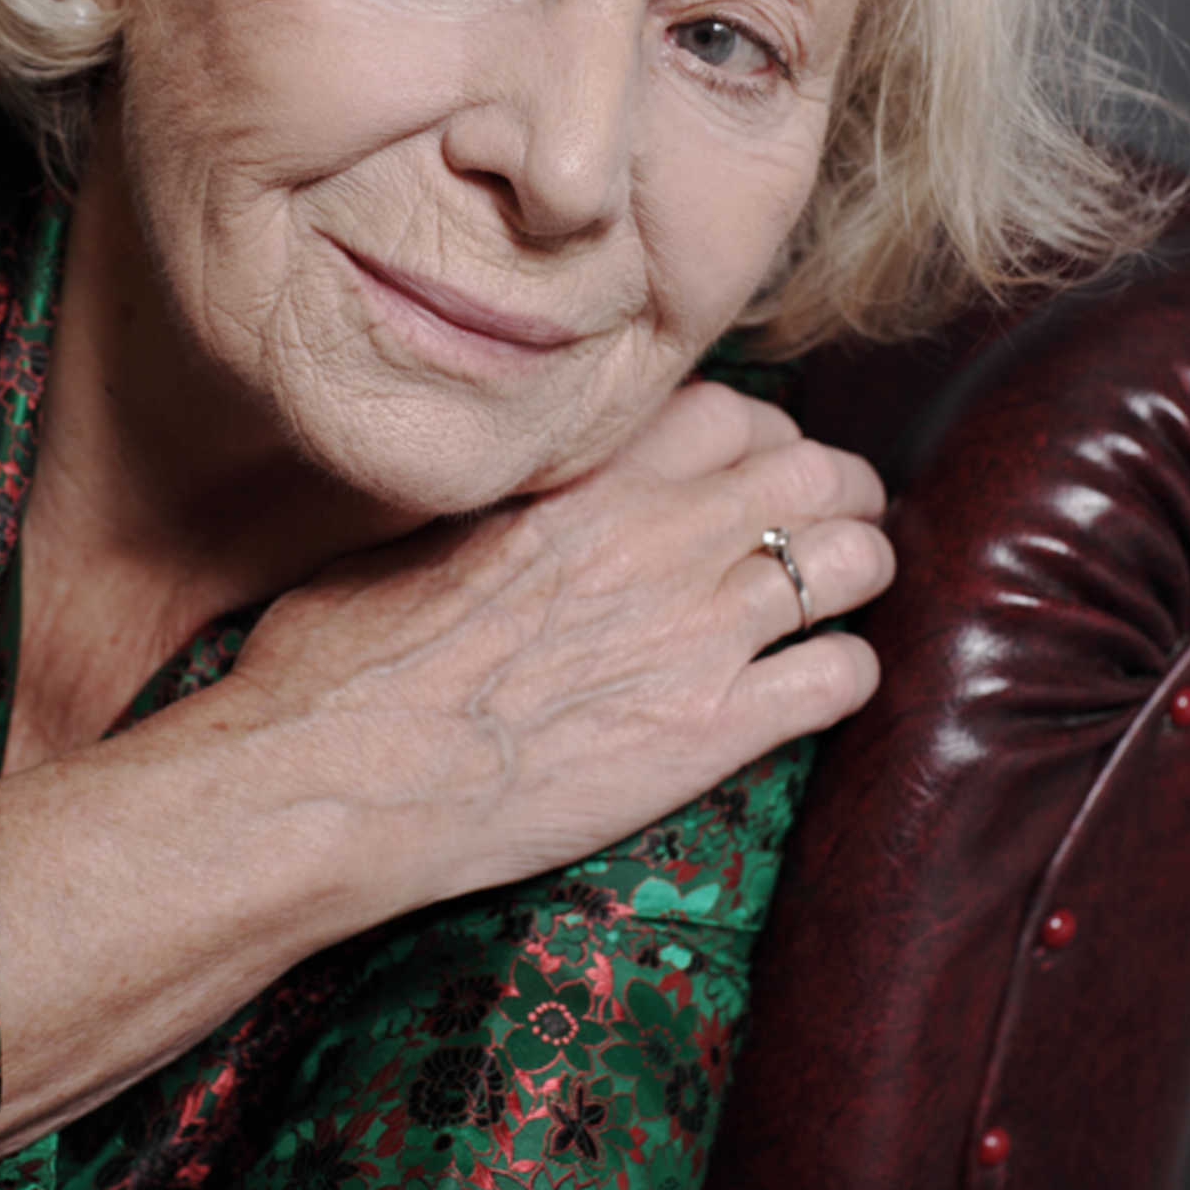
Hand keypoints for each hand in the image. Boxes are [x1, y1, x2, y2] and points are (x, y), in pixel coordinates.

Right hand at [227, 381, 892, 907]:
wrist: (333, 778)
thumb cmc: (339, 661)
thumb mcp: (410, 533)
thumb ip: (498, 498)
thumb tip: (512, 489)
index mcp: (581, 481)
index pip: (727, 411)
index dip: (754, 435)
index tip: (746, 466)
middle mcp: (654, 538)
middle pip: (815, 469)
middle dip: (835, 491)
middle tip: (824, 522)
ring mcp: (692, 634)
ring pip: (854, 561)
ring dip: (856, 571)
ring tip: (835, 595)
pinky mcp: (708, 734)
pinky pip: (842, 678)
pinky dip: (846, 674)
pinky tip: (811, 687)